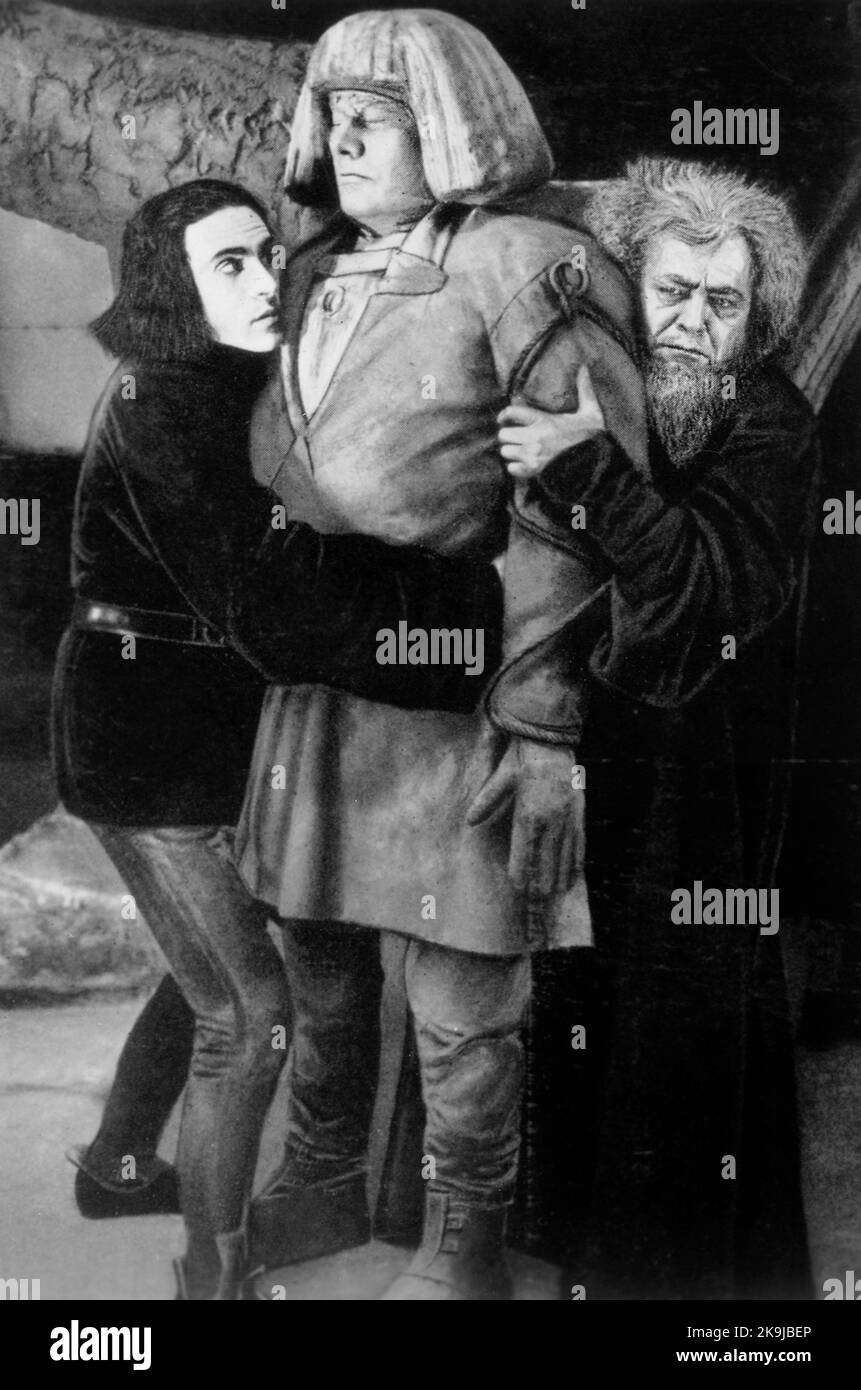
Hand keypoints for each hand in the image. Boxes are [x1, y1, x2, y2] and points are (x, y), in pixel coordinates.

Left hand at [466, 737, 584, 895]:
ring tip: (557, 893)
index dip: (522, 870)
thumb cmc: (522, 757)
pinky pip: (580, 841)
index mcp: (529, 811)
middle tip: (539, 900)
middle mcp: (551, 817)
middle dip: (543, 880)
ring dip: (561, 874)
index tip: (519, 887)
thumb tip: (468, 821)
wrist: (551, 738)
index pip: (525, 850)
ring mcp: (568, 815)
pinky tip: (575, 873)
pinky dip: (577, 859)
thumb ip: (486, 801)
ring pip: (565, 853)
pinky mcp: (579, 811)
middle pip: (547, 857)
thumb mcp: (500, 777)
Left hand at [497, 364, 605, 478]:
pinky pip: (513, 469)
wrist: (598, 458)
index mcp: (545, 420)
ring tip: (521, 450)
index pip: (511, 412)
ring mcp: (534, 455)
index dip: (504, 415)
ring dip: (511, 451)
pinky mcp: (535, 470)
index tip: (503, 418)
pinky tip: (524, 463)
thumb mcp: (590, 408)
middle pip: (503, 435)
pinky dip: (516, 467)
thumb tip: (584, 367)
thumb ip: (584, 389)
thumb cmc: (591, 432)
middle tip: (515, 436)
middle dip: (508, 435)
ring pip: (506, 452)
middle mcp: (536, 437)